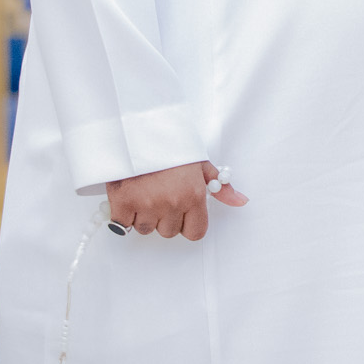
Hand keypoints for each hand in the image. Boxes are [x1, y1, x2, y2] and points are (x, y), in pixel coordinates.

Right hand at [106, 160, 246, 240]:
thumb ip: (221, 187)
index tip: (182, 212)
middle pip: (169, 232)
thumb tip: (241, 201)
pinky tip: (130, 194)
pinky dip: (124, 214)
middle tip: (160, 194)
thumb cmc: (170, 146)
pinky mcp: (122, 205)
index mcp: (193, 195)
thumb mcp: (200, 163)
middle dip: (165, 218)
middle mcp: (172, 204)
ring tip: (145, 191)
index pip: (196, 233)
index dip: (188, 224)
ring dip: (144, 216)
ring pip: (147, 229)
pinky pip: (124, 224)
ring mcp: (146, 206)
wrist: (138, 131)